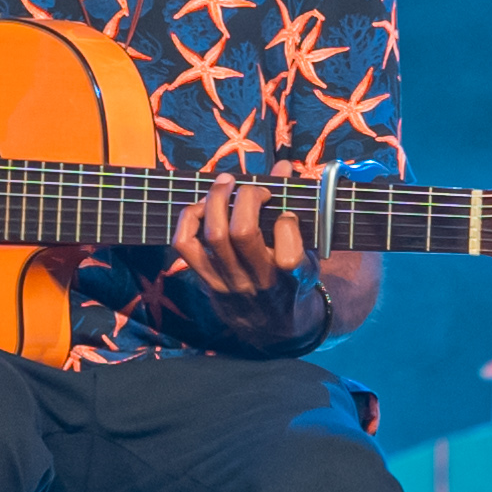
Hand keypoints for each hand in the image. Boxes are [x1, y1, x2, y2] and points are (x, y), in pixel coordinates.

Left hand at [171, 153, 313, 332]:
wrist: (271, 325)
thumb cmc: (291, 279)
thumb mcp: (306, 252)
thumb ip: (296, 210)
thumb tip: (283, 167)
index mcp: (292, 278)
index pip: (288, 255)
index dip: (287, 224)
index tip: (287, 215)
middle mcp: (258, 282)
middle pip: (242, 233)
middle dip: (247, 197)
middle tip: (254, 188)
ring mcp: (228, 282)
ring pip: (213, 235)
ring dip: (217, 199)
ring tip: (226, 184)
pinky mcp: (206, 280)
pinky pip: (185, 245)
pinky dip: (190, 218)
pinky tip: (203, 206)